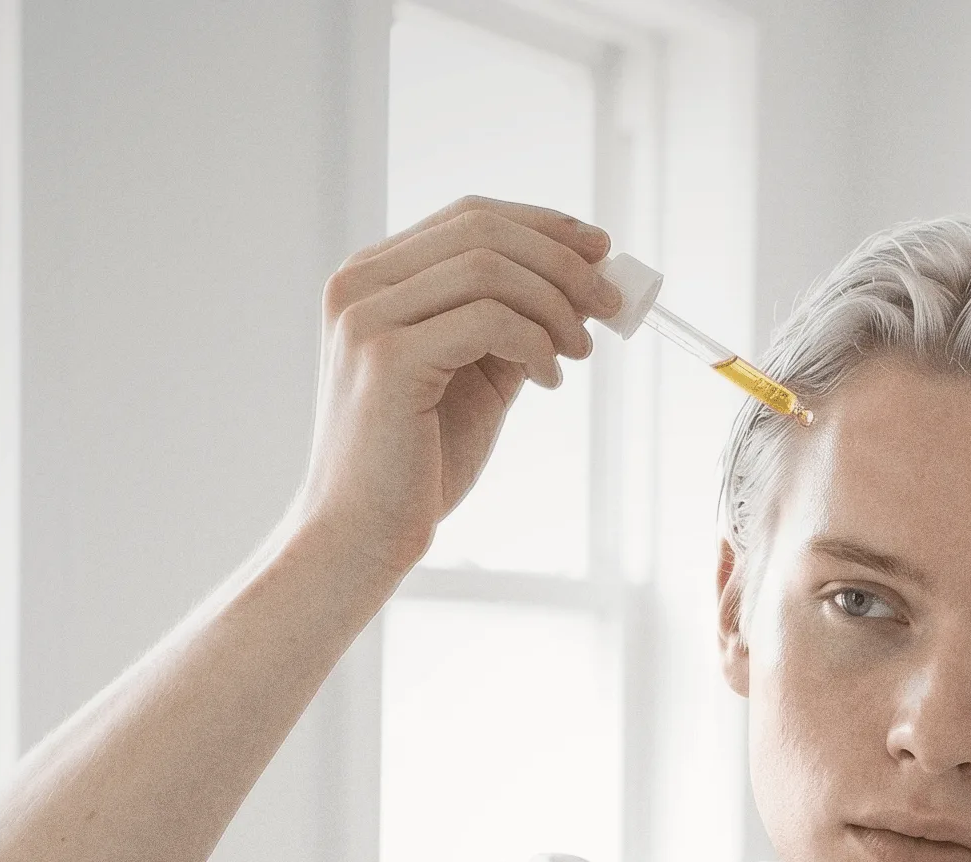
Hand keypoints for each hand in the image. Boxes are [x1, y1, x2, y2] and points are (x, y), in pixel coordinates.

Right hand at [285, 195, 621, 601]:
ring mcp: (367, 317)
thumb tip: (585, 285)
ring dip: (554, 304)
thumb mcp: (477, 379)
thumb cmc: (417, 465)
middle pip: (483, 229)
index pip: (468, 217)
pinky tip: (549, 380)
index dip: (542, 225)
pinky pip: (487, 320)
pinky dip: (535, 343)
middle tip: (610, 301)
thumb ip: (516, 328)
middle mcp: (360, 284)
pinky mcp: (387, 357)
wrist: (363, 535)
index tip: (599, 250)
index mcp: (374, 278)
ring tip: (580, 351)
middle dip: (561, 260)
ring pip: (488, 268)